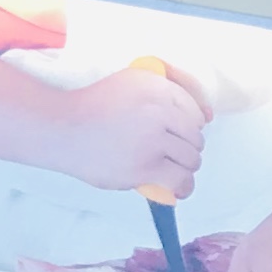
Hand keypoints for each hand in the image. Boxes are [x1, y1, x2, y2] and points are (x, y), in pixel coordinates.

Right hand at [47, 56, 208, 196]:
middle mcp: (158, 110)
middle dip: (187, 146)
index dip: (192, 124)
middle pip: (195, 136)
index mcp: (156, 86)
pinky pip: (180, 180)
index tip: (181, 133)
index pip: (195, 110)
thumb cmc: (94, 106)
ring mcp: (152, 140)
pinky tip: (178, 189)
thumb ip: (166, 90)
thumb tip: (209, 116)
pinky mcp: (144, 167)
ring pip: (191, 159)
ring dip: (185, 166)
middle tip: (170, 152)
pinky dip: (184, 187)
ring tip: (172, 169)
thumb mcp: (131, 82)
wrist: (62, 128)